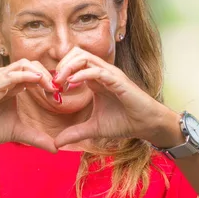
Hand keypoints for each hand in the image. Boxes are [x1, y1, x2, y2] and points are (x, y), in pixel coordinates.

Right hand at [0, 59, 58, 152]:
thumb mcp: (19, 132)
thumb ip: (37, 138)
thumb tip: (56, 149)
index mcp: (13, 84)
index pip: (35, 72)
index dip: (49, 81)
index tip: (59, 96)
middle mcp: (6, 78)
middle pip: (32, 64)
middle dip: (48, 75)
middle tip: (58, 90)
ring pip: (24, 65)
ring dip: (41, 74)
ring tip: (51, 88)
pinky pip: (12, 75)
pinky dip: (27, 76)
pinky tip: (38, 82)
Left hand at [52, 47, 170, 146]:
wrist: (146, 125)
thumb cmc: (124, 122)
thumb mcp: (94, 128)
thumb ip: (75, 133)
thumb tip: (56, 144)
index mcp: (96, 79)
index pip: (74, 63)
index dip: (60, 72)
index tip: (52, 89)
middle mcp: (102, 72)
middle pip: (76, 53)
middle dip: (61, 65)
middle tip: (53, 83)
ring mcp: (110, 74)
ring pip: (85, 57)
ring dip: (68, 67)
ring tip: (60, 82)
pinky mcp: (118, 81)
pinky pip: (97, 71)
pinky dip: (82, 75)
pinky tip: (72, 85)